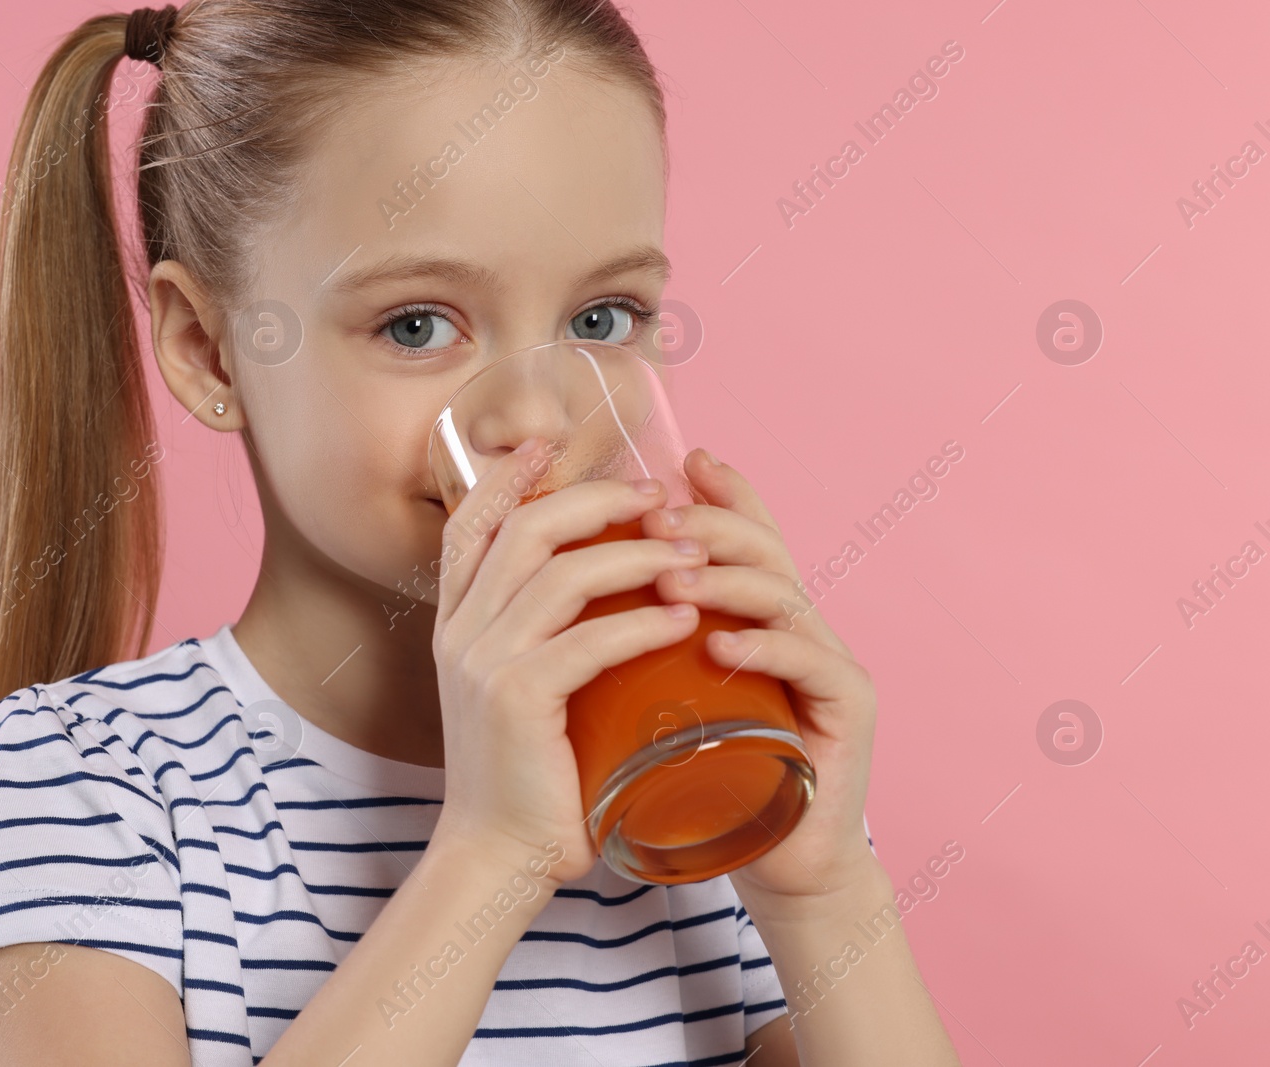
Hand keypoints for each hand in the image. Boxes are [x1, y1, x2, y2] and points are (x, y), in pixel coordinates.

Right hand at [431, 436, 709, 885]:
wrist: (498, 859)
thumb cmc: (527, 780)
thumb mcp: (518, 693)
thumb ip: (541, 639)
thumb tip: (600, 591)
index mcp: (457, 626)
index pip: (470, 526)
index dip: (507, 479)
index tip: (551, 445)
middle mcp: (461, 634)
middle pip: (523, 531)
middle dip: (596, 502)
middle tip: (658, 498)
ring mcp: (482, 664)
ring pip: (559, 575)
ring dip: (635, 556)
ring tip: (691, 557)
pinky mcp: (516, 700)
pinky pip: (587, 640)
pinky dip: (642, 622)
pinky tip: (684, 620)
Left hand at [642, 448, 877, 907]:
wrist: (767, 856)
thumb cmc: (704, 774)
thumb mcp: (662, 694)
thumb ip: (636, 641)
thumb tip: (565, 593)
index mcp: (758, 615)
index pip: (745, 535)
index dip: (721, 492)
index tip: (678, 461)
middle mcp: (800, 626)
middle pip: (763, 548)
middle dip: (708, 525)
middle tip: (654, 520)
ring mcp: (829, 663)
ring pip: (784, 596)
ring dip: (725, 581)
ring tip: (672, 582)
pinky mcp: (848, 710)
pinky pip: (810, 664)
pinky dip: (762, 649)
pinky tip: (720, 646)